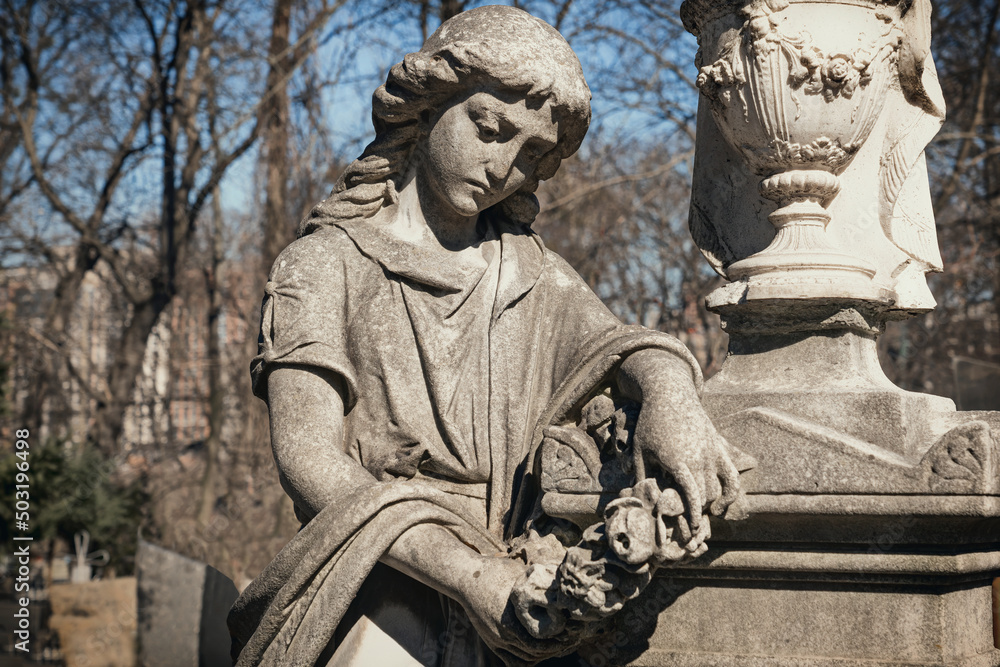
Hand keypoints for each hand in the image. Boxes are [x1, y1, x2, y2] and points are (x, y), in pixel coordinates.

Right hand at [457, 554, 575, 664]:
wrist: (466, 578)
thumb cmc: (495, 572)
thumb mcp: (520, 576)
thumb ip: (538, 585)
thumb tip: (562, 584)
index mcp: (513, 616)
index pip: (544, 638)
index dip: (561, 637)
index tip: (573, 631)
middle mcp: (505, 632)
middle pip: (538, 651)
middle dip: (557, 647)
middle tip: (571, 640)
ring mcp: (497, 639)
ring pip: (527, 658)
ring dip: (544, 655)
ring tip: (558, 646)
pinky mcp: (491, 642)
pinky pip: (512, 661)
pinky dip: (528, 660)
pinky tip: (539, 653)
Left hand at [632, 397, 739, 552]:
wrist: (671, 393)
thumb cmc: (651, 422)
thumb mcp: (639, 449)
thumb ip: (640, 475)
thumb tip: (639, 500)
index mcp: (676, 461)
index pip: (689, 497)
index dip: (691, 517)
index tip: (688, 530)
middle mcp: (698, 458)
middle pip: (705, 497)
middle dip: (697, 512)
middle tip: (688, 522)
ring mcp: (712, 452)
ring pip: (719, 489)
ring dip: (711, 504)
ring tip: (701, 512)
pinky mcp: (720, 447)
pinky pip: (732, 475)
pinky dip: (731, 492)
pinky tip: (722, 504)